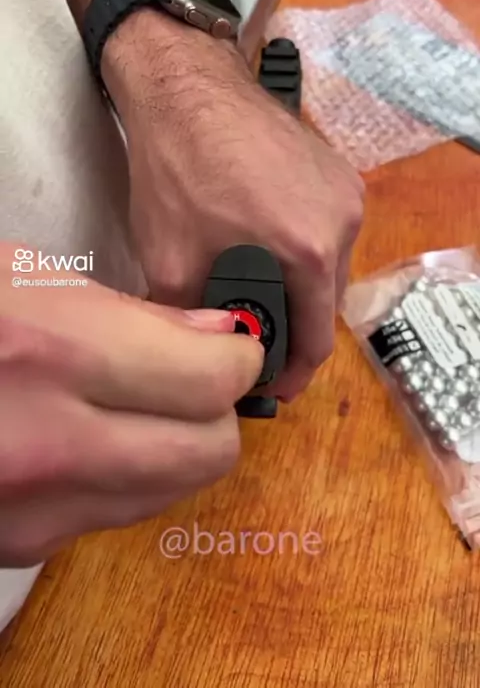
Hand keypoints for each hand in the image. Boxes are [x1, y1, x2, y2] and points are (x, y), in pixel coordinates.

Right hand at [0, 243, 262, 565]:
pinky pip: (109, 515)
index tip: (232, 345)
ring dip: (170, 446)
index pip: (209, 379)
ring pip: (167, 493)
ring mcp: (26, 509)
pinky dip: (118, 478)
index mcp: (47, 352)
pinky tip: (82, 436)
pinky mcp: (12, 545)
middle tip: (190, 375)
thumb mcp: (19, 277)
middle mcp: (42, 446)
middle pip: (206, 453)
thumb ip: (129, 313)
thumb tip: (215, 335)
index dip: (236, 356)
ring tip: (129, 402)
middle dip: (213, 411)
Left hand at [102, 13, 363, 401]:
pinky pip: (327, 228)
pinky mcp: (337, 167)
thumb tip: (209, 354)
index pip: (317, 339)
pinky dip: (301, 248)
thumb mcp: (170, 261)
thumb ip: (197, 321)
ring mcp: (345, 190)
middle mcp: (343, 221)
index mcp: (310, 251)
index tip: (270, 385)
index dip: (292, 372)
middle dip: (292, 328)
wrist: (185, 86)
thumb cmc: (176, 169)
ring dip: (297, 287)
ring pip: (329, 266)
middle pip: (326, 303)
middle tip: (255, 340)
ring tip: (256, 291)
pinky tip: (264, 244)